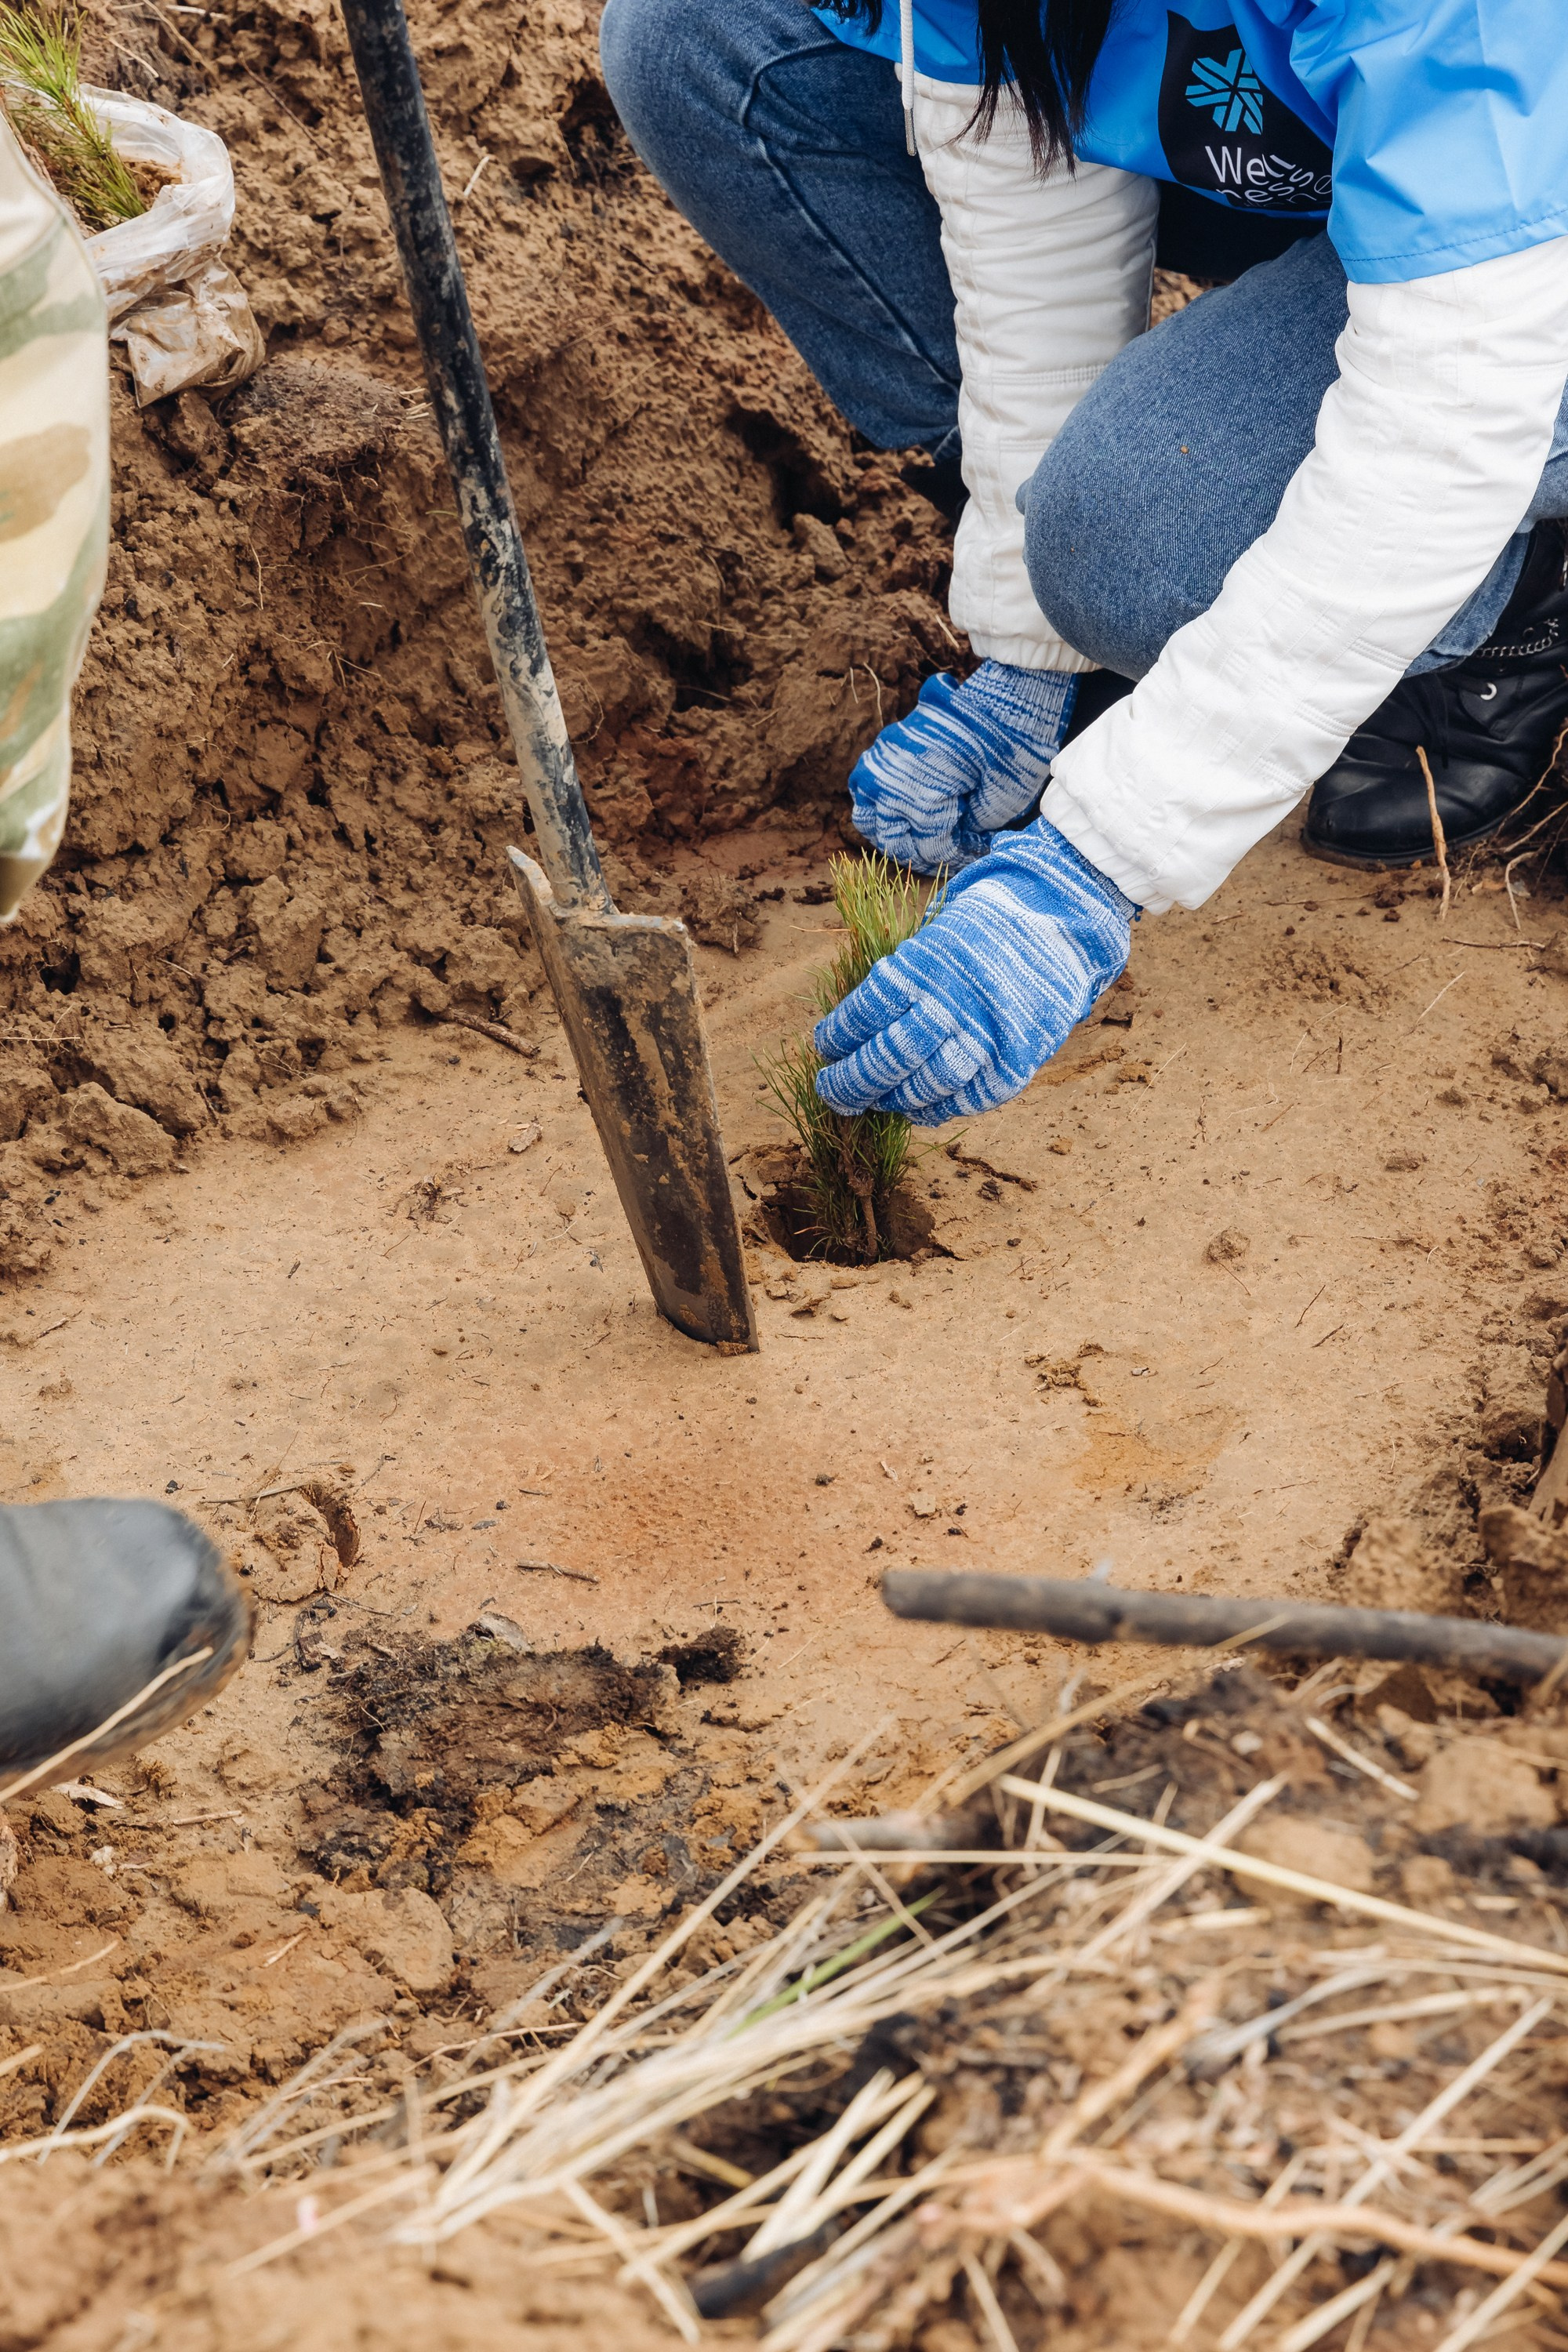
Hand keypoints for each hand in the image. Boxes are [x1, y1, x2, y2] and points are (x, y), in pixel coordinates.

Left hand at [814, 820, 1133, 1124]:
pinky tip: (919, 1107)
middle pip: (885, 1060)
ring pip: (923, 1087)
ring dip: (891, 1100)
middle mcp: (949, 1005)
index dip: (837, 1039)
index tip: (824, 1048)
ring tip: (874, 1101)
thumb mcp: (934, 933)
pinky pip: (967, 1098)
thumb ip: (903, 978)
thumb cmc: (990, 922)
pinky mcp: (1015, 1059)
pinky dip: (938, 1107)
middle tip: (832, 1092)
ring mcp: (985, 1036)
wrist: (1066, 917)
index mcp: (921, 966)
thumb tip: (859, 1025)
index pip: (861, 1016)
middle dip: (850, 1083)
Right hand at [846, 661, 1078, 874]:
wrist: (1013, 692)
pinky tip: (904, 811)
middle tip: (947, 853)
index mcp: (923, 789)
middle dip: (921, 851)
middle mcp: (894, 773)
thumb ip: (971, 831)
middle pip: (891, 836)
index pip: (928, 845)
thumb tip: (954, 846)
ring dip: (892, 831)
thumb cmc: (1015, 747)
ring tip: (921, 837)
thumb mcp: (1004, 802)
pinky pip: (864, 784)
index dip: (953, 857)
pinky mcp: (886, 744)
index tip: (972, 854)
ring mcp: (885, 756)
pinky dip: (880, 804)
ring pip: (867, 813)